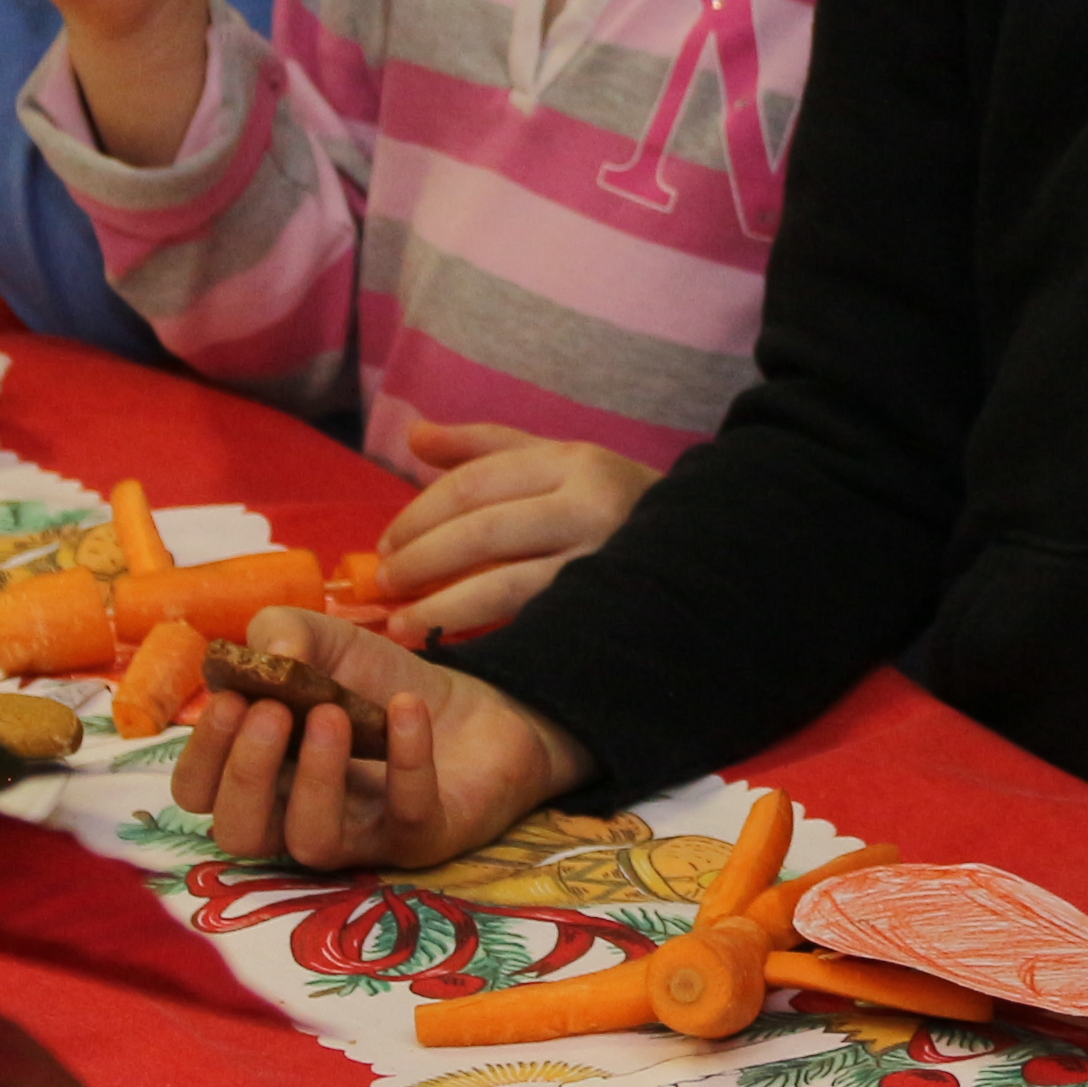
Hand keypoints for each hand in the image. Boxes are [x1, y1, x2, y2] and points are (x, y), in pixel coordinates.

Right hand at [167, 609, 587, 872]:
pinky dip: (405, 760)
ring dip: (314, 777)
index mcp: (260, 772)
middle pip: (239, 836)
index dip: (204, 755)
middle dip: (245, 775)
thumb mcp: (324, 639)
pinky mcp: (420, 839)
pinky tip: (407, 709)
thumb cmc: (381, 682)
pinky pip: (405, 816)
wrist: (479, 702)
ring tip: (333, 714)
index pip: (200, 792)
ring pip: (311, 842)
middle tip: (273, 712)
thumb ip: (282, 632)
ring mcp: (359, 836)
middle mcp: (296, 815)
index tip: (232, 699)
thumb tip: (266, 657)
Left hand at [370, 421, 657, 645]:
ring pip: (507, 586)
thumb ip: (484, 447)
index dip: (418, 517)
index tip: (383, 547)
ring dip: (443, 609)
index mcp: (571, 462)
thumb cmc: (610, 500)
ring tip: (401, 625)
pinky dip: (486, 636)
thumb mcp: (556, 459)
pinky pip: (533, 625)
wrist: (704, 547)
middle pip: (483, 532)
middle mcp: (589, 506)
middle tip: (384, 585)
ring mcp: (601, 564)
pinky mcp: (606, 613)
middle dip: (422, 561)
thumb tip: (415, 437)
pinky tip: (453, 648)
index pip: (474, 484)